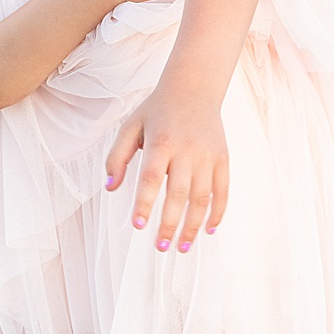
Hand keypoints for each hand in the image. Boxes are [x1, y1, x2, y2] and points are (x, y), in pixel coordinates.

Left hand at [104, 78, 228, 251]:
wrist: (194, 87)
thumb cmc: (157, 109)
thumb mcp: (131, 125)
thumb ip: (117, 156)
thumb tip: (110, 187)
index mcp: (161, 141)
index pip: (151, 178)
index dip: (145, 203)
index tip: (138, 225)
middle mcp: (186, 150)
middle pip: (178, 193)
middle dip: (170, 224)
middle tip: (161, 246)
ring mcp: (207, 155)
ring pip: (202, 198)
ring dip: (193, 226)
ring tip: (182, 247)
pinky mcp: (223, 159)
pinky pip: (223, 191)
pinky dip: (217, 213)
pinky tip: (208, 229)